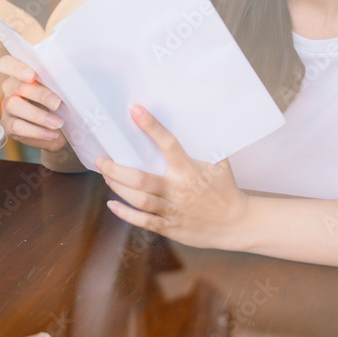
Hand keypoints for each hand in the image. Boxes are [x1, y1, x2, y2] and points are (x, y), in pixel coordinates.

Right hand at [0, 54, 66, 153]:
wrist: (59, 127)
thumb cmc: (58, 100)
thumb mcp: (59, 88)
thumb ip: (57, 80)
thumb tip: (69, 76)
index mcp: (21, 72)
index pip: (7, 63)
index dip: (17, 68)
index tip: (32, 75)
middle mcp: (10, 87)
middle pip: (17, 86)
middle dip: (39, 94)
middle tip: (57, 103)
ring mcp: (7, 106)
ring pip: (14, 106)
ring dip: (39, 115)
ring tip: (58, 123)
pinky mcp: (8, 124)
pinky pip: (18, 126)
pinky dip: (37, 131)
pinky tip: (52, 133)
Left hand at [96, 105, 249, 250]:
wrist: (236, 223)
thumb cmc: (225, 187)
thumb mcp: (219, 160)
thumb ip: (205, 142)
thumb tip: (196, 116)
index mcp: (190, 169)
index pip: (168, 143)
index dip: (151, 125)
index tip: (134, 109)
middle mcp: (179, 189)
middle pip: (141, 179)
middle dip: (117, 169)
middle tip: (101, 159)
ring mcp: (173, 210)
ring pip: (139, 199)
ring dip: (118, 187)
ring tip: (106, 176)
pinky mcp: (170, 227)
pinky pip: (143, 221)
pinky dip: (125, 213)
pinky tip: (112, 203)